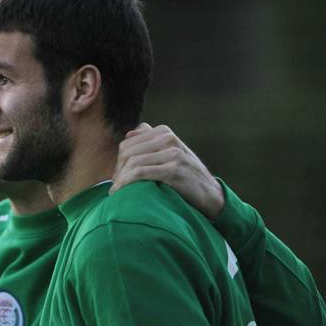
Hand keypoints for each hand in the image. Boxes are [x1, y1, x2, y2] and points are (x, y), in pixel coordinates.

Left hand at [111, 123, 225, 219]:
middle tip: (115, 187)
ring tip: (116, 192)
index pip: (128, 143)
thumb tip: (129, 133)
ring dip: (120, 179)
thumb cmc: (185, 175)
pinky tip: (122, 192)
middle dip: (118, 170)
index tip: (117, 178)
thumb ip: (151, 141)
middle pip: (128, 151)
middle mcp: (168, 138)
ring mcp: (172, 152)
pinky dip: (126, 183)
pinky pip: (140, 172)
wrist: (210, 193)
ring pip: (133, 161)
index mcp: (164, 132)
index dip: (118, 161)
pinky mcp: (174, 169)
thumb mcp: (170, 153)